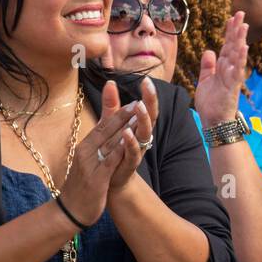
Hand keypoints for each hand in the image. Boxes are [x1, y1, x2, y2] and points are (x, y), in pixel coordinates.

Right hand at [58, 83, 139, 222]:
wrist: (69, 210)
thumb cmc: (81, 186)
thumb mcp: (87, 162)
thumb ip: (97, 146)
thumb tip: (106, 134)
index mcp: (84, 147)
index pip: (102, 126)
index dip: (117, 113)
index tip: (132, 101)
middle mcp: (85, 152)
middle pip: (105, 130)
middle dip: (122, 116)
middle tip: (138, 102)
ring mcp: (90, 164)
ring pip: (109, 142)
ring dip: (124, 129)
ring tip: (138, 117)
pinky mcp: (96, 178)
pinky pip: (109, 161)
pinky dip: (119, 149)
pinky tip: (129, 141)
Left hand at [102, 77, 157, 192]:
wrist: (110, 181)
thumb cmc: (114, 150)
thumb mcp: (111, 125)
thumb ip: (112, 105)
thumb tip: (110, 81)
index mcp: (139, 127)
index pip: (147, 108)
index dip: (148, 95)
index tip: (146, 80)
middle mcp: (142, 138)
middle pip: (151, 118)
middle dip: (151, 102)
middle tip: (148, 87)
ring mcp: (137, 151)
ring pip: (144, 134)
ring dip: (143, 120)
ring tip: (140, 106)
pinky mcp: (129, 164)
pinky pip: (132, 153)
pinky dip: (130, 142)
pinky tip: (126, 132)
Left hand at [194, 12, 247, 125]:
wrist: (214, 122)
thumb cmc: (211, 103)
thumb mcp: (205, 80)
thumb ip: (208, 66)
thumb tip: (208, 51)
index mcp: (223, 68)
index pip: (227, 46)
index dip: (229, 32)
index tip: (232, 17)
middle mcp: (230, 70)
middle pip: (233, 46)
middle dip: (236, 30)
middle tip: (240, 14)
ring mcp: (232, 78)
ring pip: (237, 56)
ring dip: (240, 41)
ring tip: (243, 27)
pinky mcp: (232, 87)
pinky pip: (237, 71)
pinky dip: (240, 60)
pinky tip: (243, 48)